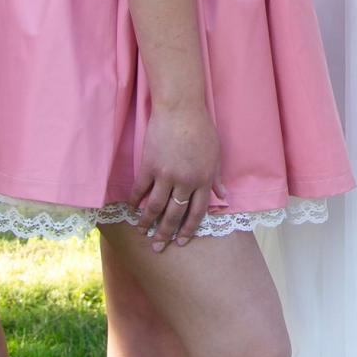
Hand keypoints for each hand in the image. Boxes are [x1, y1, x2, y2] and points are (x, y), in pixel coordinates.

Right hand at [132, 103, 219, 251]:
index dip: (188, 229)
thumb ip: (216, 178)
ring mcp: (165, 175)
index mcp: (203, 180)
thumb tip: (224, 197)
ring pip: (155, 207)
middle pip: (174, 214)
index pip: (197, 213)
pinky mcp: (149, 166)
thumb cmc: (202, 129)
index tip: (181, 241)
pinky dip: (135, 201)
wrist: (180, 109)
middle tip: (159, 247)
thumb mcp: (215, 155)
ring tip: (142, 233)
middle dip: (166, 233)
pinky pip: (140, 189)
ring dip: (147, 223)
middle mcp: (184, 182)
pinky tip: (132, 210)